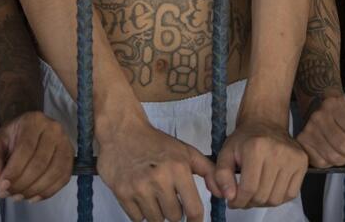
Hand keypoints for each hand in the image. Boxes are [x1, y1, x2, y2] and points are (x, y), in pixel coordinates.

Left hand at [0, 111, 73, 202]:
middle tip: (8, 194)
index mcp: (34, 121)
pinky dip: (48, 192)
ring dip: (35, 190)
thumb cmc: (13, 136)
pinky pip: (63, 178)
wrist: (30, 130)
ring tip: (19, 197)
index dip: (14, 171)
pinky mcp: (71, 156)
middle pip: (40, 163)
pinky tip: (33, 198)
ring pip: (53, 172)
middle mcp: (54, 129)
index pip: (26, 149)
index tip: (2, 186)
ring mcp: (66, 142)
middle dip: (22, 184)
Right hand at [98, 119, 221, 221]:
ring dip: (158, 212)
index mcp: (178, 169)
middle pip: (174, 217)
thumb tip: (222, 192)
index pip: (193, 210)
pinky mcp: (122, 193)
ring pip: (156, 220)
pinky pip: (137, 219)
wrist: (123, 132)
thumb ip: (208, 171)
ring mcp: (139, 187)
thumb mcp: (186, 151)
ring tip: (154, 195)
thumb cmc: (156, 143)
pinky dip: (141, 213)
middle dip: (174, 211)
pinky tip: (141, 196)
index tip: (193, 220)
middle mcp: (159, 179)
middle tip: (168, 197)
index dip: (195, 220)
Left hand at [215, 118, 307, 209]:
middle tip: (243, 198)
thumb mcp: (225, 153)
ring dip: (263, 202)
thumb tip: (229, 196)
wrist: (265, 123)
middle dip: (249, 202)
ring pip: (277, 198)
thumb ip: (221, 176)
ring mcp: (292, 157)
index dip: (238, 201)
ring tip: (255, 193)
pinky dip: (278, 197)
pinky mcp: (302, 163)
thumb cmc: (245, 139)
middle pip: (262, 195)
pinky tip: (269, 189)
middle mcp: (277, 152)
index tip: (233, 201)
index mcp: (255, 148)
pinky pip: (291, 194)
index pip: (248, 188)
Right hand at [296, 91, 344, 167]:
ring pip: (334, 157)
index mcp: (333, 103)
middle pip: (344, 146)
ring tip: (344, 149)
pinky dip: (330, 162)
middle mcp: (318, 116)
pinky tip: (332, 151)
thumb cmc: (342, 111)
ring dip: (344, 158)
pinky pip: (321, 162)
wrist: (319, 108)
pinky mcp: (302, 142)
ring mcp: (308, 130)